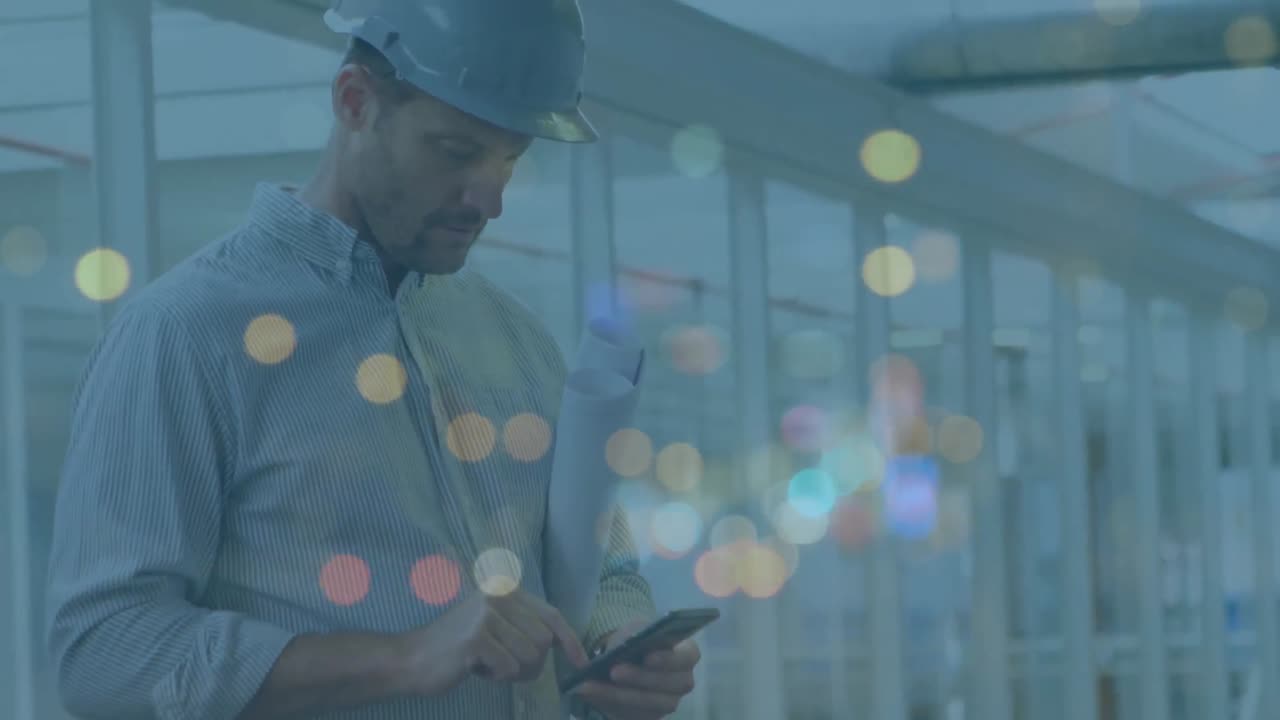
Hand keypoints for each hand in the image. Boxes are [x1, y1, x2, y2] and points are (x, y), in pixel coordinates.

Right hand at [395, 588, 588, 696]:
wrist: (411, 659)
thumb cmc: (457, 649)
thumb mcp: (495, 627)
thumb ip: (525, 627)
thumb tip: (564, 643)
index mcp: (505, 589)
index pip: (551, 615)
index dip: (570, 640)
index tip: (582, 661)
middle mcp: (498, 594)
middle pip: (543, 640)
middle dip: (531, 663)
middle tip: (504, 665)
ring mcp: (486, 614)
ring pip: (529, 656)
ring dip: (512, 671)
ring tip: (487, 664)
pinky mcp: (477, 637)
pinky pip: (510, 668)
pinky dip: (497, 677)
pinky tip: (476, 668)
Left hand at [573, 619, 700, 719]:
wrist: (627, 660)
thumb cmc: (637, 641)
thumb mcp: (634, 629)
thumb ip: (631, 634)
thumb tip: (622, 641)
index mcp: (687, 654)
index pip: (687, 657)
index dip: (668, 659)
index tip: (647, 657)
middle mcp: (683, 681)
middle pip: (668, 685)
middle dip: (639, 678)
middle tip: (614, 671)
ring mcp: (669, 702)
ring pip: (650, 704)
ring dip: (619, 695)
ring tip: (592, 685)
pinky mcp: (651, 717)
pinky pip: (633, 715)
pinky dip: (609, 704)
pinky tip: (590, 693)